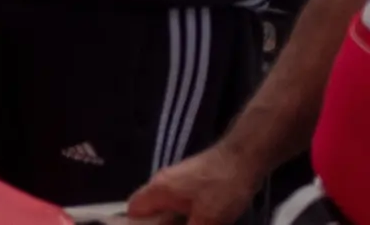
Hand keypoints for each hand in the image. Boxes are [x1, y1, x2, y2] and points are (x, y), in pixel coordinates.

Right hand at [125, 137, 268, 222]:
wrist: (243, 159)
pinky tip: (201, 218)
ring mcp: (176, 177)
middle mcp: (161, 182)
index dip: (136, 224)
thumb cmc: (220, 189)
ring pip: (166, 203)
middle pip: (149, 207)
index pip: (133, 209)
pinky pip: (179, 198)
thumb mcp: (207, 219)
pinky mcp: (191, 177)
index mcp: (158, 190)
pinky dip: (185, 211)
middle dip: (159, 222)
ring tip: (189, 224)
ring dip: (174, 218)